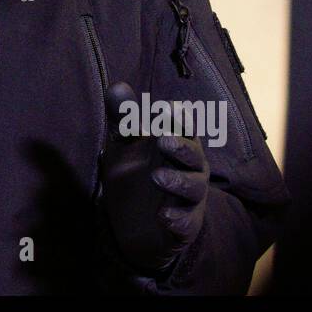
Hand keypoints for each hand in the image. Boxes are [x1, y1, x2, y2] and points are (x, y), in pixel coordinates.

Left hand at [97, 81, 208, 274]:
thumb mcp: (123, 145)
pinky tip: (163, 216)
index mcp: (177, 143)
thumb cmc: (135, 173)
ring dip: (178, 181)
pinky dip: (178, 219)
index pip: (184, 127)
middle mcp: (189, 169)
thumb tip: (117, 85)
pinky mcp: (185, 225)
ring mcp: (189, 199)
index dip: (177, 118)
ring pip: (193, 188)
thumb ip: (123, 118)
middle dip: (181, 147)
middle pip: (193, 155)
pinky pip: (187, 223)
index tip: (164, 109)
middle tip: (163, 140)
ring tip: (156, 177)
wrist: (134, 225)